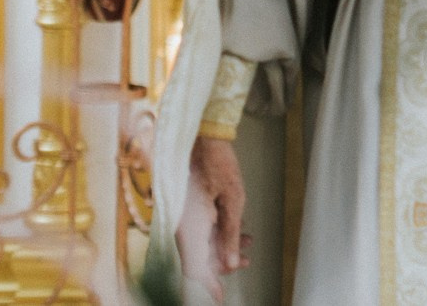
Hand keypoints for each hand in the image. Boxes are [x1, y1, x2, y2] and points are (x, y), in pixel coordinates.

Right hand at [187, 135, 250, 283]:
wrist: (204, 137)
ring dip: (222, 247)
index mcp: (189, 225)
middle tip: (245, 261)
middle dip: (221, 263)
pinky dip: (216, 234)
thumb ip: (230, 233)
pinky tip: (236, 231)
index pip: (194, 266)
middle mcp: (180, 225)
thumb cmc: (219, 163)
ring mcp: (181, 218)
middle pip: (197, 258)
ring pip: (199, 245)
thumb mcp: (233, 199)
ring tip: (247, 243)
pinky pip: (198, 231)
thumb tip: (230, 261)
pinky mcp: (185, 210)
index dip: (207, 284)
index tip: (218, 296)